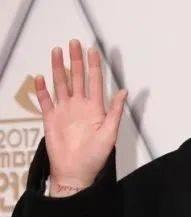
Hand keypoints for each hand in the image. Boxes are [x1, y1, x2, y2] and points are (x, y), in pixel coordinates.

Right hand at [34, 39, 126, 192]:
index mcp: (96, 108)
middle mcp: (80, 106)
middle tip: (73, 43)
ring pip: (61, 84)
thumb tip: (124, 91)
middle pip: (77, 77)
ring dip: (58, 68)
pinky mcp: (51, 120)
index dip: (94, 65)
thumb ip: (115, 111)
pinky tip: (40, 77)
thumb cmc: (95, 156)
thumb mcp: (110, 133)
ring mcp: (64, 111)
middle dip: (75, 59)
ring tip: (56, 51)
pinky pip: (45, 102)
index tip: (93, 49)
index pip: (94, 81)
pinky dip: (41, 90)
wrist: (76, 173)